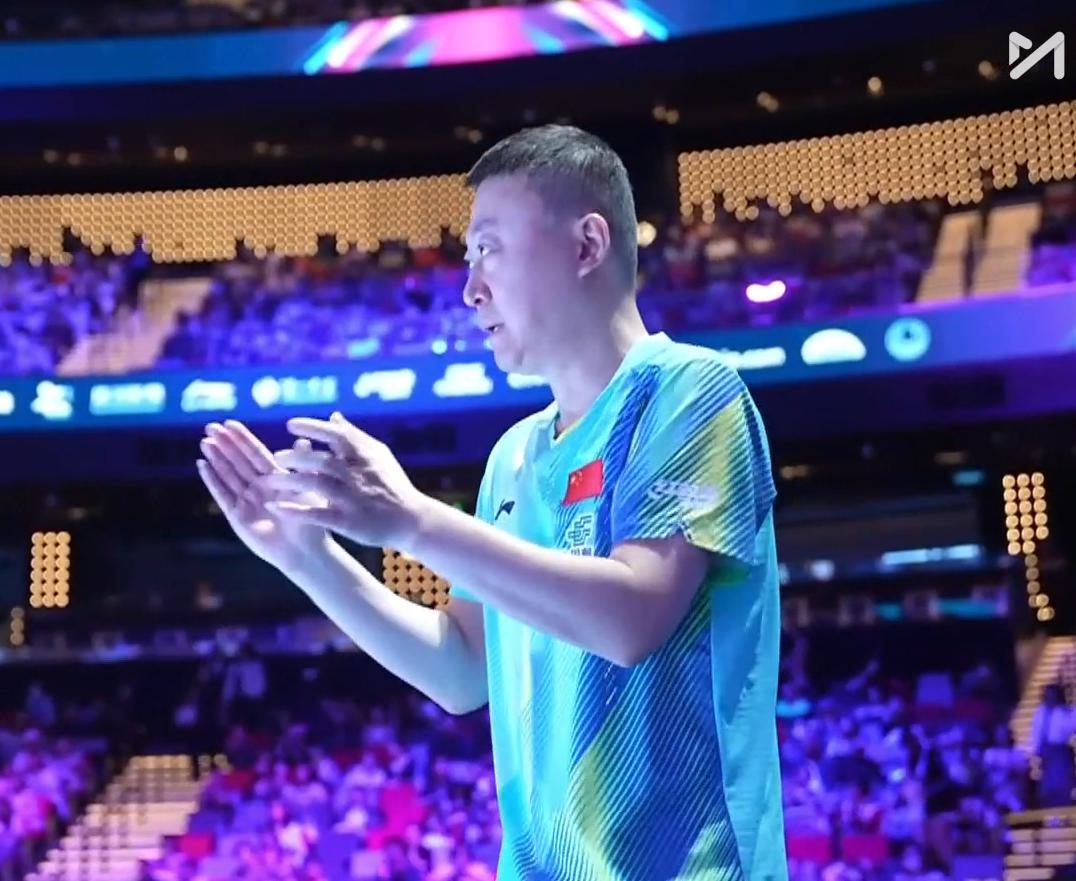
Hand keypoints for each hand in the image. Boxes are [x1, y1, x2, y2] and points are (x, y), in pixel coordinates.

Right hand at [197, 420, 333, 573]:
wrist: (304, 551)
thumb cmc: (311, 521)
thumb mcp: (308, 490)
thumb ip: (301, 466)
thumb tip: (304, 440)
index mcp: (276, 478)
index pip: (256, 453)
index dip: (243, 439)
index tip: (229, 423)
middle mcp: (259, 487)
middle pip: (238, 461)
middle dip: (225, 444)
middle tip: (210, 426)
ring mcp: (246, 500)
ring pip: (228, 474)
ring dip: (216, 458)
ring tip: (205, 441)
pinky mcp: (237, 515)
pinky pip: (222, 494)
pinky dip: (212, 480)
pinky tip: (202, 465)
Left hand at [259, 411, 428, 549]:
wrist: (411, 518)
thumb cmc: (392, 483)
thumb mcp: (377, 454)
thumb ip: (353, 435)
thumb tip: (332, 416)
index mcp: (364, 455)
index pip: (335, 435)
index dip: (312, 428)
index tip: (290, 425)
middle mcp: (357, 474)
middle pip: (321, 461)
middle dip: (296, 458)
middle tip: (276, 457)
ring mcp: (352, 498)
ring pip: (316, 485)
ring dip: (290, 482)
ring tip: (268, 481)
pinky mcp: (348, 521)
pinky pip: (317, 514)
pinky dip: (296, 510)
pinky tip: (276, 507)